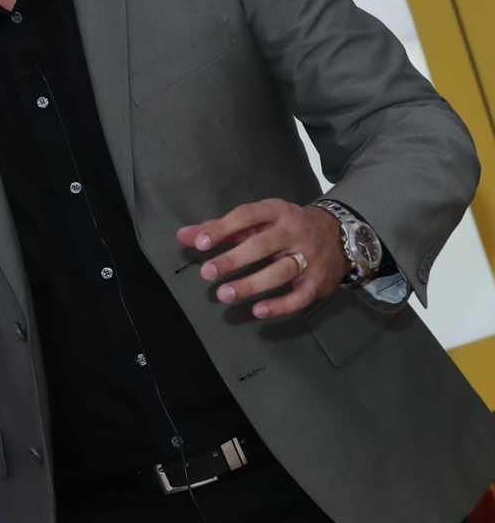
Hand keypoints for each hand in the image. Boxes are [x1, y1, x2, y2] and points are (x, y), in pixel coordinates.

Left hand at [177, 198, 349, 318]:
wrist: (339, 235)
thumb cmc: (285, 227)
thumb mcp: (258, 221)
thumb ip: (220, 228)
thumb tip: (182, 236)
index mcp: (277, 211)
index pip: (247, 216)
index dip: (223, 228)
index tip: (200, 243)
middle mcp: (294, 232)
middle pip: (262, 245)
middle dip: (233, 259)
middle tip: (207, 272)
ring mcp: (309, 257)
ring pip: (280, 271)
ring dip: (251, 284)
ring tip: (224, 294)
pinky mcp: (318, 282)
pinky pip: (299, 296)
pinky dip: (279, 305)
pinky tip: (257, 311)